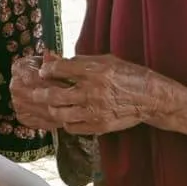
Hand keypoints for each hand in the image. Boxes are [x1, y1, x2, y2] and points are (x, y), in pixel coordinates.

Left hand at [16, 54, 167, 136]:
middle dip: (40, 93)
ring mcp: (95, 111)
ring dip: (52, 108)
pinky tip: (68, 115)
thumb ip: (79, 60)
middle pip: (55, 95)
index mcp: (95, 71)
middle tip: (35, 92)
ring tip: (51, 104)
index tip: (44, 71)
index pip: (60, 69)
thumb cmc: (128, 75)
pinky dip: (66, 122)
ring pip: (60, 113)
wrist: (151, 98)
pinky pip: (72, 127)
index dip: (47, 70)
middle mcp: (93, 91)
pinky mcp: (99, 126)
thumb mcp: (106, 60)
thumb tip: (53, 58)